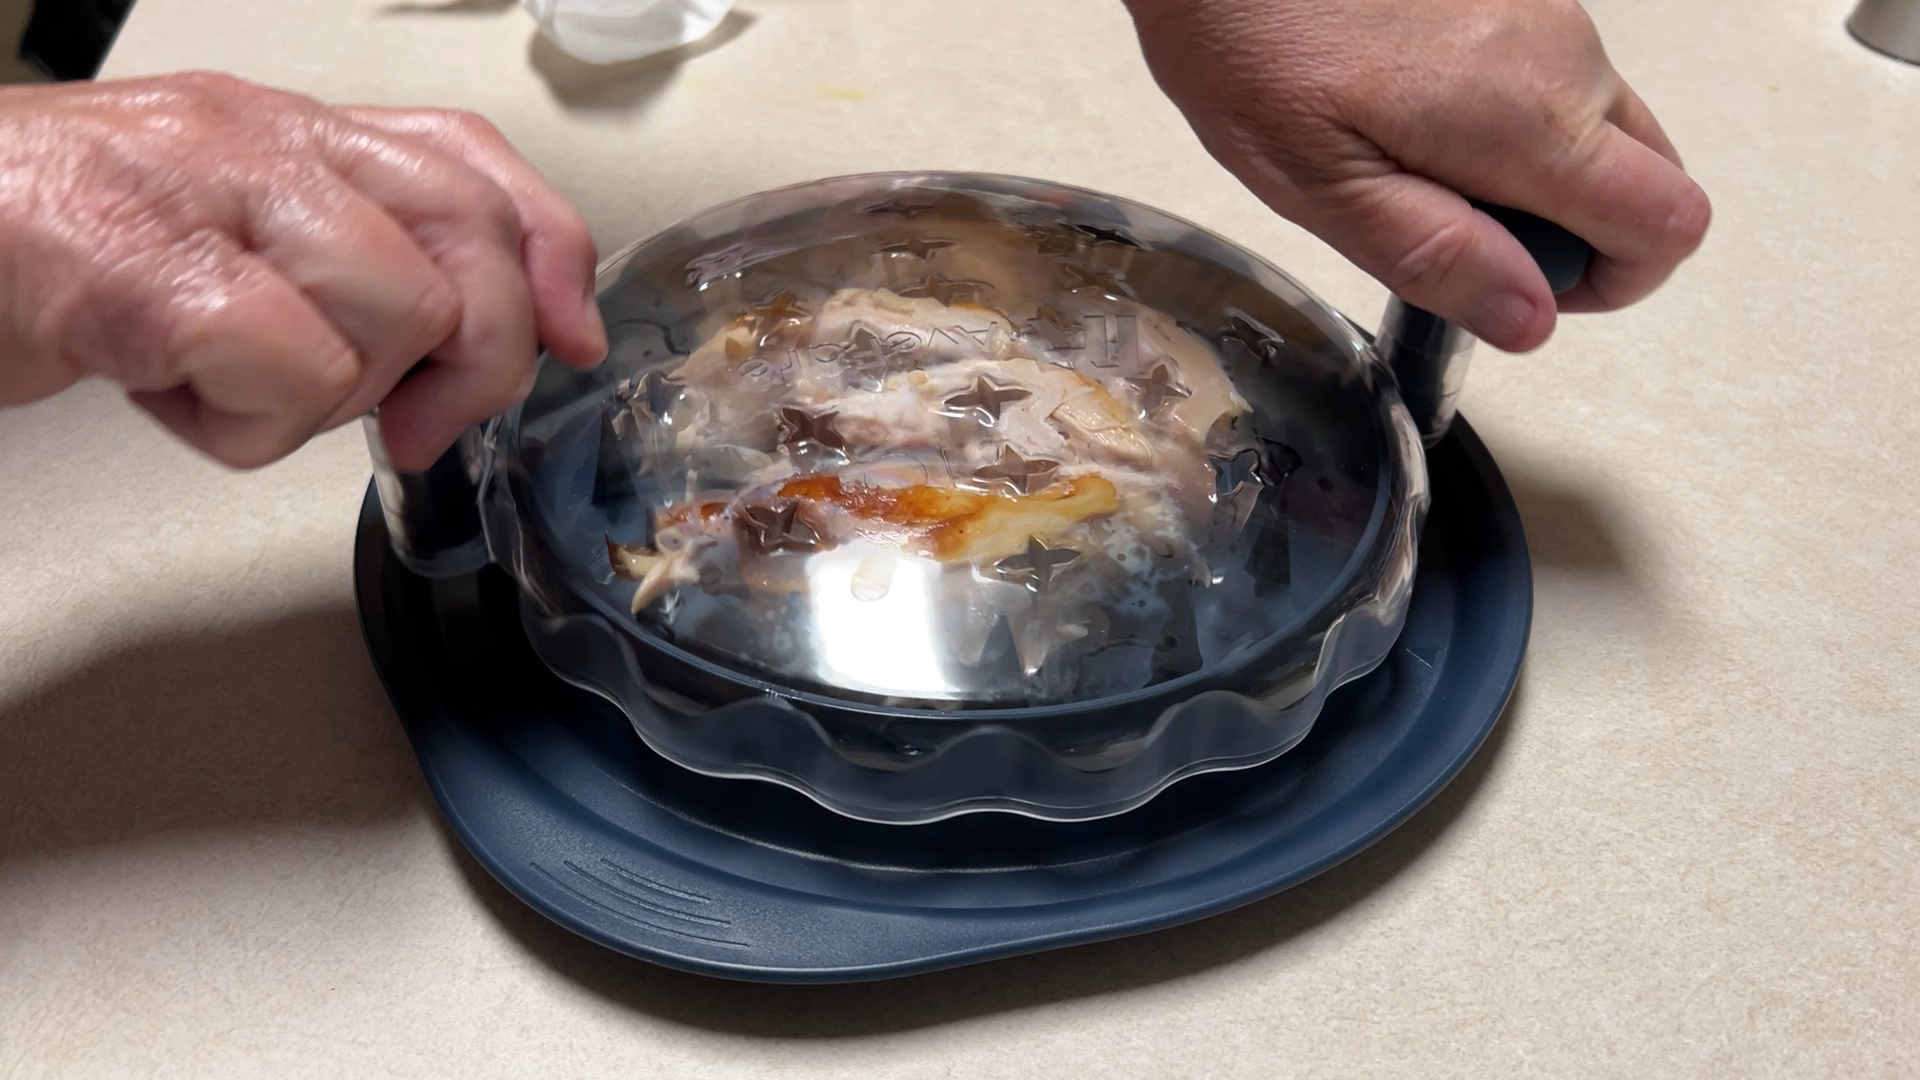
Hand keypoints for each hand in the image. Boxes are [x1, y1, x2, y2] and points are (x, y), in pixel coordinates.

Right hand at [0, 72, 605, 469]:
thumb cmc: (60, 254)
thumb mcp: (230, 244)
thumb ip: (356, 270)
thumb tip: (490, 349)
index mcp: (291, 128)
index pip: (471, 159)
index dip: (548, 253)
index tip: (574, 340)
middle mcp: (263, 137)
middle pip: (469, 239)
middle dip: (477, 359)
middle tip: (415, 422)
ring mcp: (207, 189)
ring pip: (398, 314)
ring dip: (333, 397)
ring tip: (233, 382)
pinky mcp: (148, 266)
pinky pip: (293, 369)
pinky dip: (246, 424)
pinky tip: (174, 395)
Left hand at [1122, 0, 1710, 350]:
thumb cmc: (1254, 44)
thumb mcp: (1324, 189)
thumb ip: (1437, 257)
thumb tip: (1529, 318)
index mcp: (1528, 121)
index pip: (1668, 224)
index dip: (1614, 283)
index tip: (1532, 289)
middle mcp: (1562, 53)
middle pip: (1649, 173)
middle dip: (1578, 230)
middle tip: (1463, 236)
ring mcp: (1545, 8)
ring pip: (1595, 121)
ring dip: (1531, 167)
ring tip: (1407, 159)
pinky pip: (1550, 70)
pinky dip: (1506, 111)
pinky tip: (1406, 106)